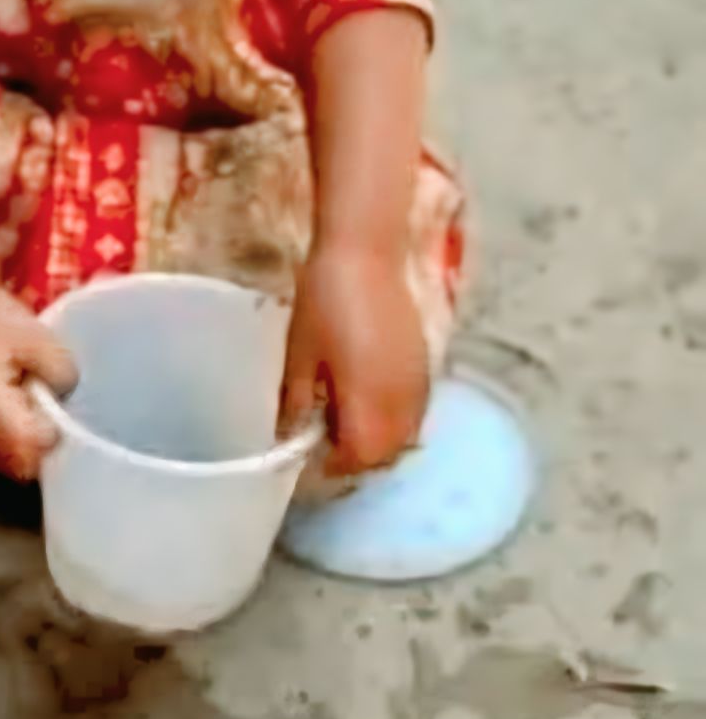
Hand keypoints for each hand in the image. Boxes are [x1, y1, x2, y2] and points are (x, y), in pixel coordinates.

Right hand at [0, 268, 77, 481]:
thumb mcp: (37, 336)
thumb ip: (62, 374)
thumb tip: (63, 399)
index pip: (32, 454)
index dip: (53, 434)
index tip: (59, 406)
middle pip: (16, 464)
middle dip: (37, 440)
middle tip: (45, 400)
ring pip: (1, 457)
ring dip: (20, 437)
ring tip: (25, 393)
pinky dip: (3, 429)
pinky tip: (6, 393)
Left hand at [279, 245, 428, 478]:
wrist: (365, 252)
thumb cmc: (324, 300)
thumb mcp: (300, 353)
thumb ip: (298, 401)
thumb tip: (290, 436)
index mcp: (369, 402)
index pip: (359, 457)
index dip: (335, 466)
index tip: (312, 459)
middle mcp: (402, 401)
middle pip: (386, 452)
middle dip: (358, 457)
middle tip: (327, 443)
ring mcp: (419, 383)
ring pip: (406, 434)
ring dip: (379, 440)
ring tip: (347, 422)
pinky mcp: (427, 365)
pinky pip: (416, 410)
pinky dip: (396, 419)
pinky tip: (372, 401)